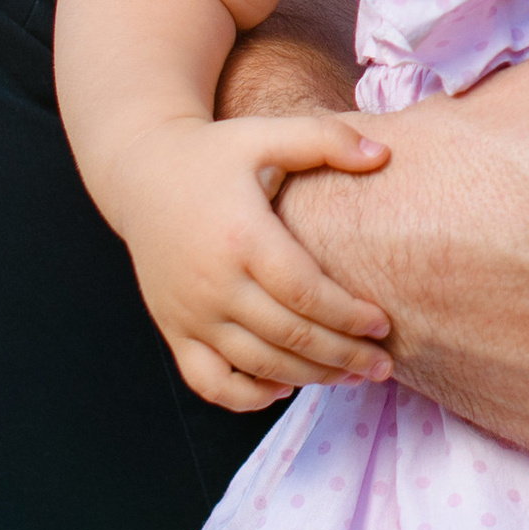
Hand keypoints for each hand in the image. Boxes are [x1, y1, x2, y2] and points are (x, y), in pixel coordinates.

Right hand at [105, 112, 395, 409]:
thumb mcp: (268, 134)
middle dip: (340, 355)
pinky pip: (207, 381)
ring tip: (351, 377)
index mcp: (242, 238)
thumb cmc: (216, 154)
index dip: (347, 315)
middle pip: (286, 335)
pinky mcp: (173, 330)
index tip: (383, 324)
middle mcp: (213, 284)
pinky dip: (244, 395)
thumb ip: (328, 141)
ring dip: (307, 377)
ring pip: (254, 364)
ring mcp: (189, 314)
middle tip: (383, 365)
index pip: (303, 292)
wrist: (142, 176)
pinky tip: (281, 388)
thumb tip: (385, 155)